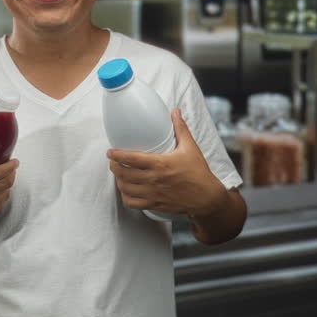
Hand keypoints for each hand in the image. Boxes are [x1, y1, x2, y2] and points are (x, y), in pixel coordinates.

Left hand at [107, 108, 226, 216]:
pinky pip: (132, 203)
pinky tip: (126, 190)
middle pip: (123, 173)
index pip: (131, 158)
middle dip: (114, 166)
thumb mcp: (190, 147)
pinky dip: (125, 196)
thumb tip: (175, 111)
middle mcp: (153, 179)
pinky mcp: (154, 204)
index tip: (110, 152)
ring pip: (125, 188)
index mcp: (159, 164)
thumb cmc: (198, 172)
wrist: (206, 197)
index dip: (116, 155)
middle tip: (113, 161)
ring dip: (118, 180)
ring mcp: (152, 193)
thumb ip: (180, 128)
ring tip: (119, 174)